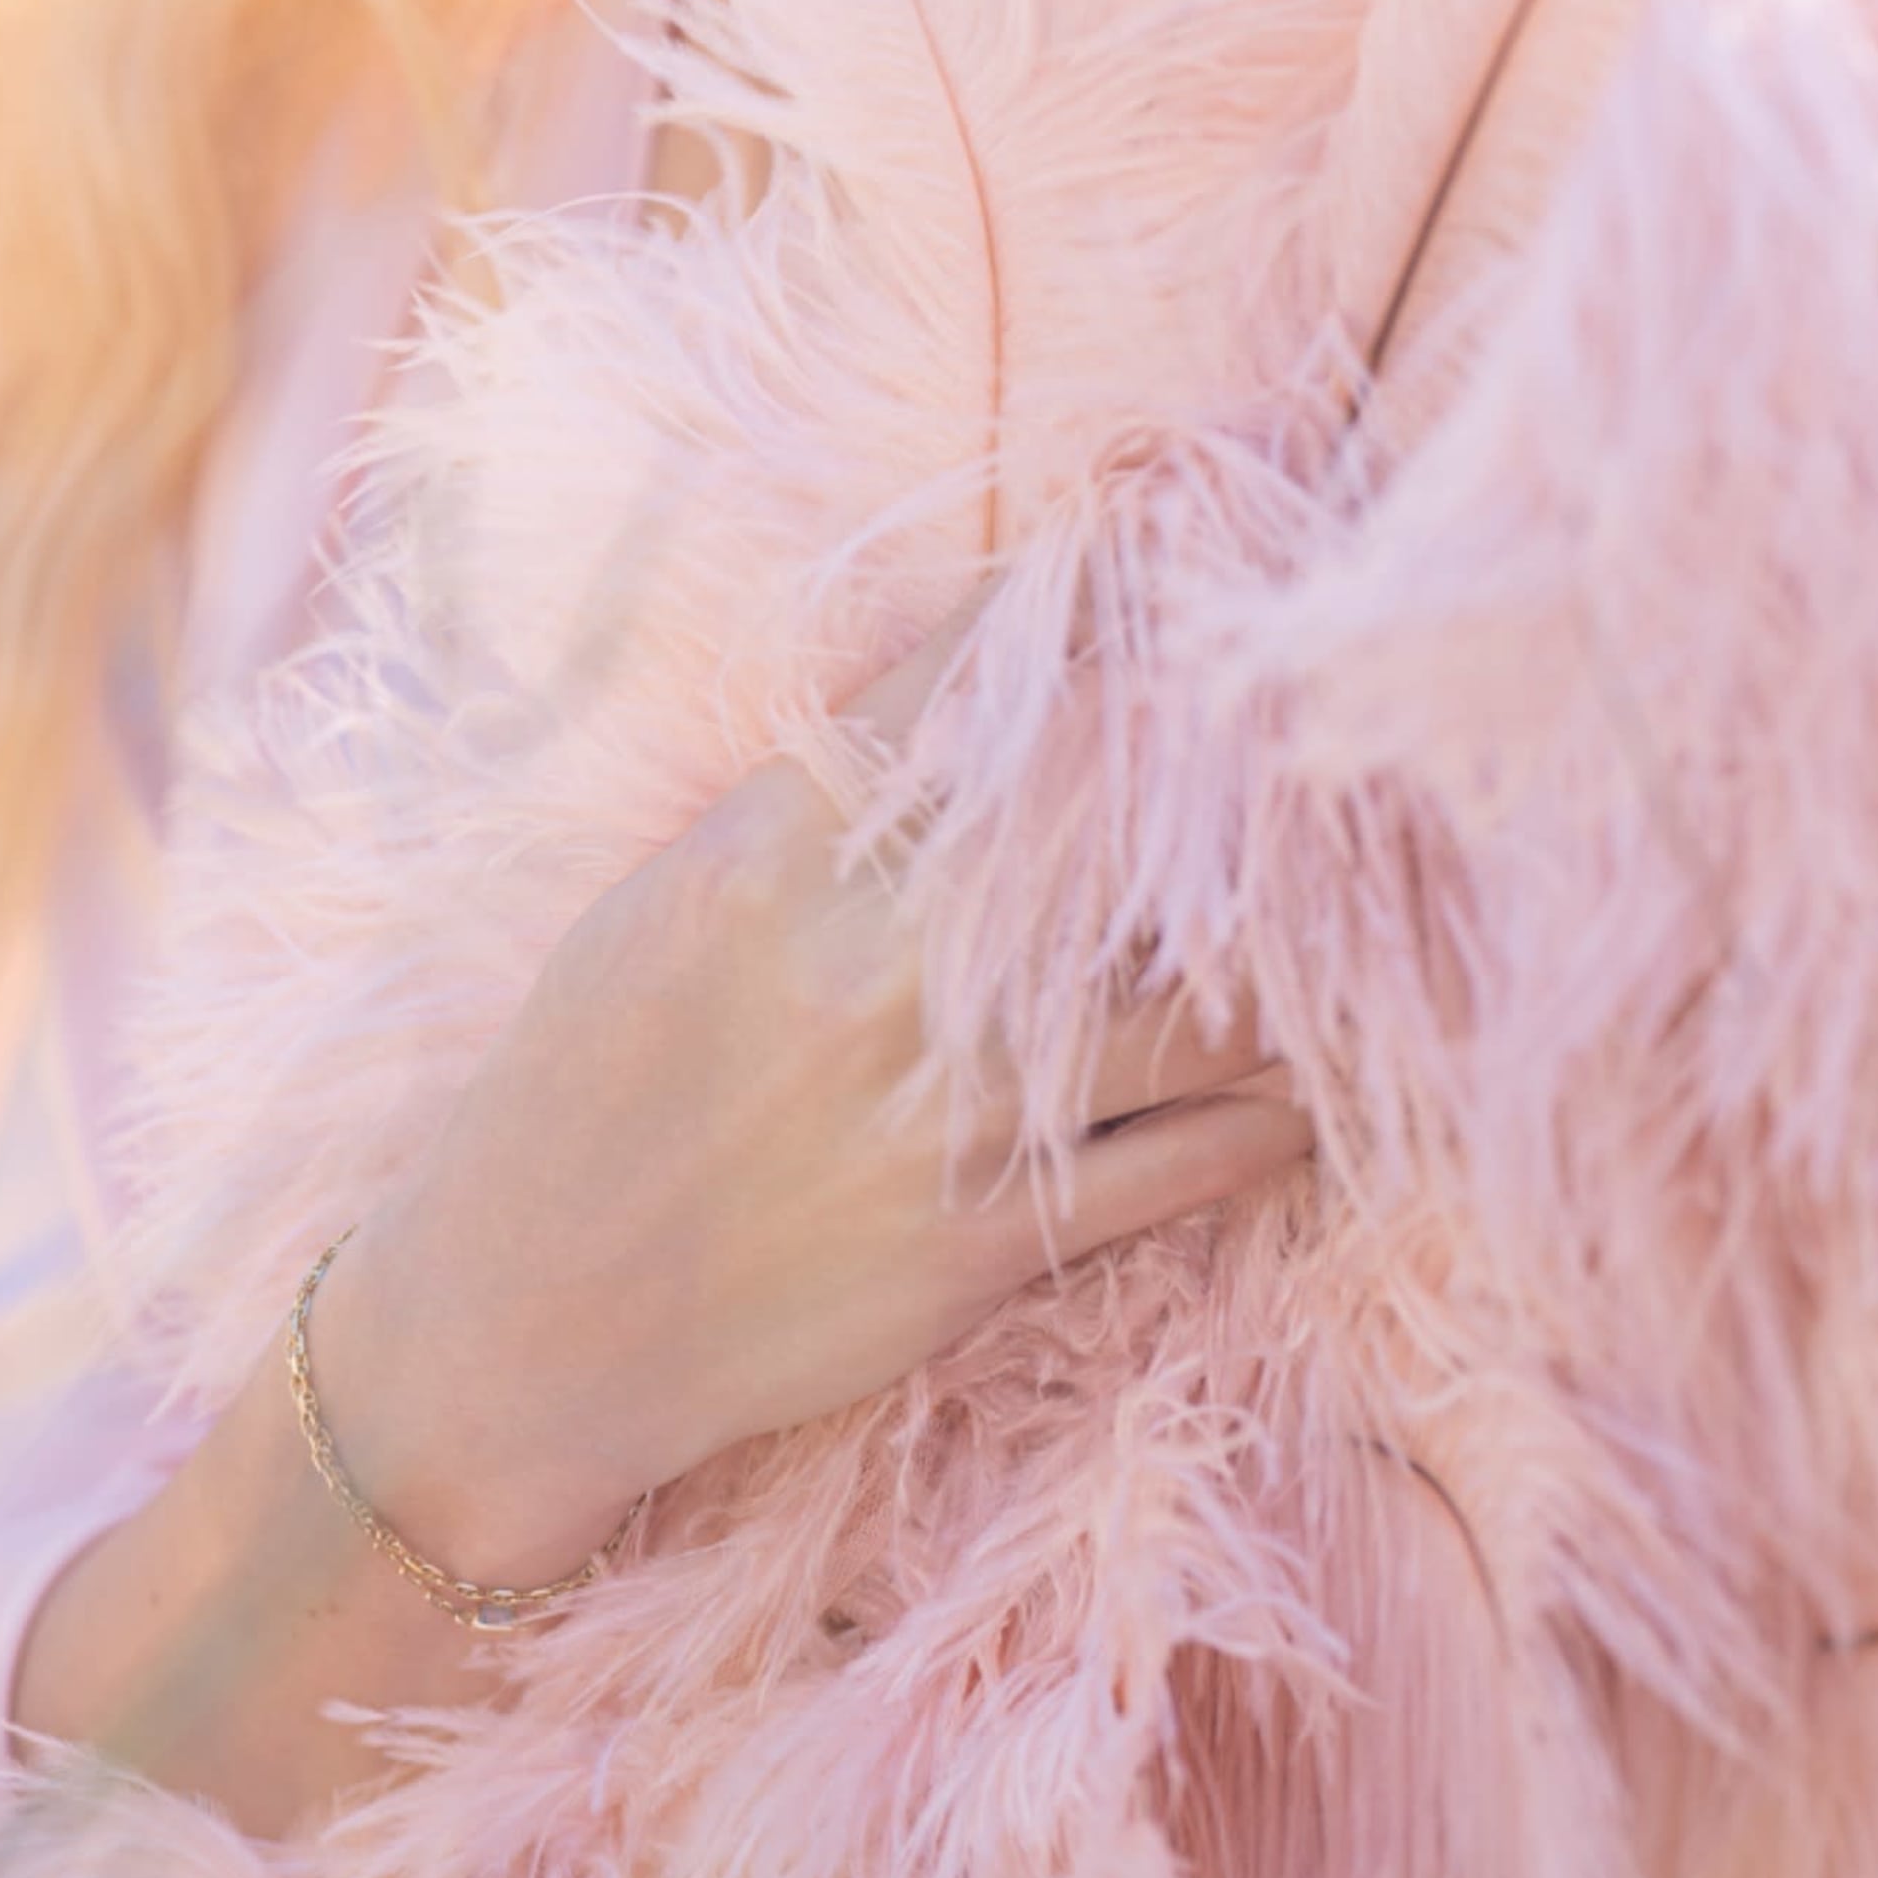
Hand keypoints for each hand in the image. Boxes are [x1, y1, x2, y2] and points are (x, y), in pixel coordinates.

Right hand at [308, 611, 1311, 1587]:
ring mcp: (940, 1109)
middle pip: (1119, 828)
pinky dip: (1271, 1112)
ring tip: (1354, 923)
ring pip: (1199, 1003)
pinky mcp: (986, 1235)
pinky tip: (1299, 1082)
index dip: (1087, 607)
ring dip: (1291, 964)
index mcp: (773, 859)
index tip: (1169, 549)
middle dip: (1233, 775)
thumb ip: (811, 813)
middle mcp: (869, 967)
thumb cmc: (580, 1096)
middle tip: (1326, 734)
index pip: (966, 689)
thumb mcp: (666, 907)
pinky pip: (1195, 1159)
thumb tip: (961, 706)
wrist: (523, 1328)